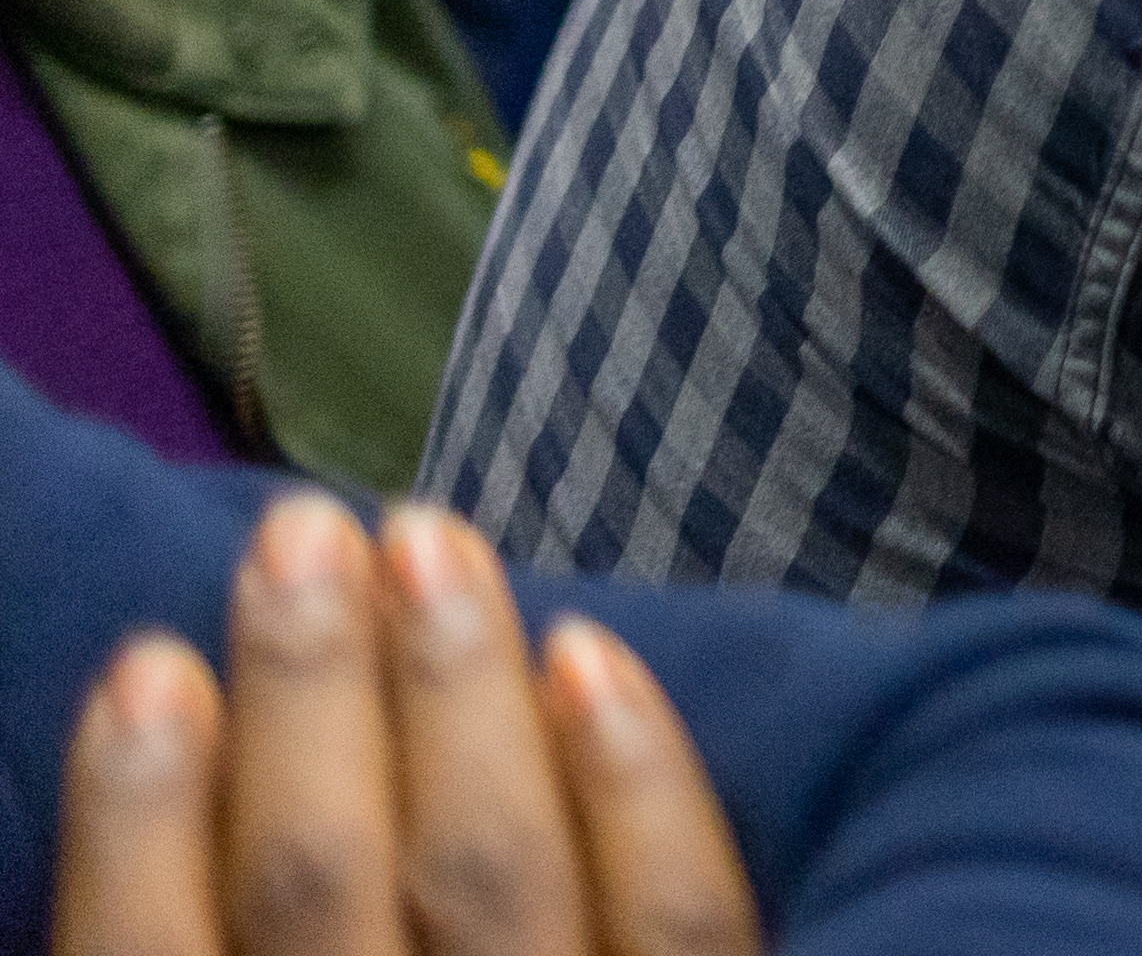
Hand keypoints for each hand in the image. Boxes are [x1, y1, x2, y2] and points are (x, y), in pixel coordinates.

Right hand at [56, 494, 758, 955]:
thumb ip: (202, 955)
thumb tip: (162, 761)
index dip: (139, 822)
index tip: (147, 663)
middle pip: (328, 901)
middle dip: (308, 702)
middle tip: (301, 536)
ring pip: (500, 884)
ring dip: (455, 693)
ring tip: (423, 540)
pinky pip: (693, 925)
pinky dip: (640, 782)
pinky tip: (588, 653)